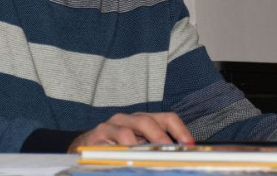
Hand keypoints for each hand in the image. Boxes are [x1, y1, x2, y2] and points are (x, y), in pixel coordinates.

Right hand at [67, 112, 193, 152]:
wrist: (86, 148)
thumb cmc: (117, 148)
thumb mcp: (139, 147)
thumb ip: (155, 149)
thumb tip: (177, 158)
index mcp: (144, 120)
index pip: (167, 118)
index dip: (180, 130)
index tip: (190, 145)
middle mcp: (130, 118)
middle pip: (148, 121)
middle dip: (161, 137)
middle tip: (170, 152)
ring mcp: (113, 124)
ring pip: (128, 131)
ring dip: (140, 145)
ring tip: (150, 157)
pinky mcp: (99, 134)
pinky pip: (112, 141)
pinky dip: (123, 150)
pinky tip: (129, 159)